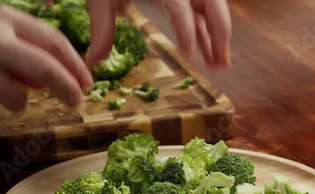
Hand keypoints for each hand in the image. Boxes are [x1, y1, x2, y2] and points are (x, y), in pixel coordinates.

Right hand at [0, 4, 92, 113]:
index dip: (76, 64)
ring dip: (16, 99)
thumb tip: (56, 77)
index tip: (87, 81)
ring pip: (19, 100)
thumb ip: (25, 44)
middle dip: (68, 88)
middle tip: (77, 100)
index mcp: (3, 18)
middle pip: (46, 70)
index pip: (54, 41)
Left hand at [86, 0, 230, 67]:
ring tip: (220, 66)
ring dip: (218, 38)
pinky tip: (209, 55)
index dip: (186, 29)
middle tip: (220, 63)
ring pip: (213, 12)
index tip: (189, 53)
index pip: (180, 6)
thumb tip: (94, 60)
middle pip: (212, 5)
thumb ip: (102, 26)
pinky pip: (202, 15)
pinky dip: (207, 34)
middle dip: (219, 34)